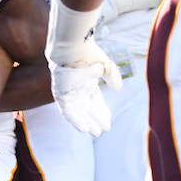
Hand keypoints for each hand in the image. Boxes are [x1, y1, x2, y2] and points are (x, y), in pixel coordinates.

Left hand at [46, 0, 123, 137]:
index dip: (102, 111)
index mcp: (87, 81)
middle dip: (95, 119)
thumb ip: (112, 77)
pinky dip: (76, 120)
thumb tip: (119, 89)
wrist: (73, 48)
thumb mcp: (105, 67)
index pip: (95, 100)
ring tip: (95, 132)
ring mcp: (68, 92)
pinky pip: (67, 111)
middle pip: (87, 108)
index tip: (108, 121)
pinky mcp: (60, 95)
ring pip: (78, 112)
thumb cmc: (89, 54)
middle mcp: (77, 88)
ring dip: (86, 122)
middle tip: (102, 130)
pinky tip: (84, 129)